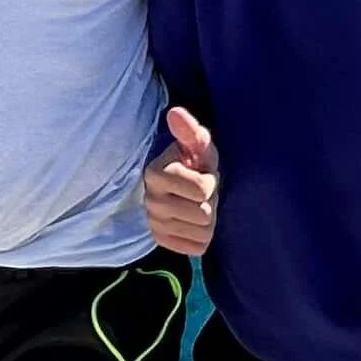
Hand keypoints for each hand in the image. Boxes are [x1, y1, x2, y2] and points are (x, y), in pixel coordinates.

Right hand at [141, 106, 217, 258]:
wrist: (183, 189)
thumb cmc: (194, 163)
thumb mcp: (198, 146)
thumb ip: (190, 131)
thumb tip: (175, 112)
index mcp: (154, 174)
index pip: (201, 190)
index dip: (209, 183)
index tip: (202, 175)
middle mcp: (150, 201)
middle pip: (203, 214)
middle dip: (210, 203)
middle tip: (201, 194)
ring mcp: (154, 224)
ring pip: (202, 232)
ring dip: (207, 220)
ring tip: (198, 206)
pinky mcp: (162, 242)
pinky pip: (196, 247)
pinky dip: (201, 237)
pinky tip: (193, 222)